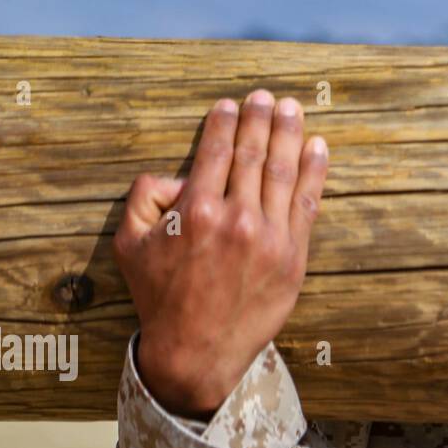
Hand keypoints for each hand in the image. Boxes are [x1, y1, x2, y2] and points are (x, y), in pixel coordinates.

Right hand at [113, 90, 328, 418]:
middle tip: (266, 96)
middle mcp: (235, 219)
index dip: (225, 124)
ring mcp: (268, 237)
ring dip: (289, 134)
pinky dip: (315, 171)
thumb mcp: (130, 246)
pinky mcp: (293, 255)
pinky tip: (318, 146)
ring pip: (283, 172)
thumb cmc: (161, 297)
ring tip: (293, 108)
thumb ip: (143, 199)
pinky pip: (307, 203)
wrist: (197, 351)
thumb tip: (173, 175)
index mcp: (195, 212)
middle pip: (253, 154)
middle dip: (261, 119)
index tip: (231, 104)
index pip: (216, 153)